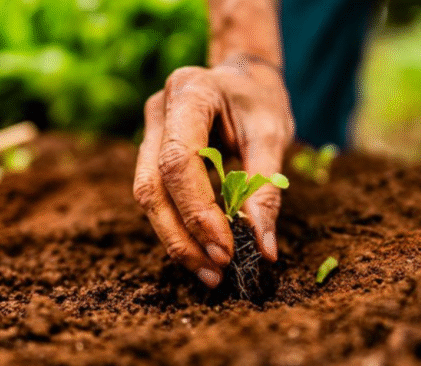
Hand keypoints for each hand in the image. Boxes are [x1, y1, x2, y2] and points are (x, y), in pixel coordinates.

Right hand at [133, 54, 293, 287]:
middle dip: (182, 236)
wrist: (243, 78)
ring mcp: (149, 131)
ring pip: (147, 196)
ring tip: (209, 273)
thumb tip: (264, 248)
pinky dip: (177, 228)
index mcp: (189, 92)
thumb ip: (265, 189)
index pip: (179, 160)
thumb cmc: (259, 102)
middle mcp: (158, 110)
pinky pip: (156, 196)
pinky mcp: (151, 152)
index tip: (226, 250)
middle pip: (152, 185)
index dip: (197, 211)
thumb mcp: (273, 135)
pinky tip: (200, 252)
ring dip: (176, 240)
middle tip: (216, 272)